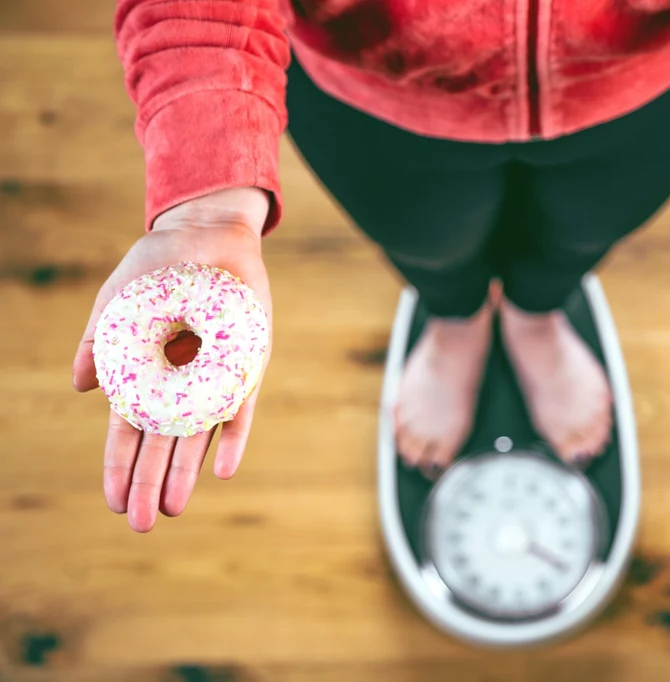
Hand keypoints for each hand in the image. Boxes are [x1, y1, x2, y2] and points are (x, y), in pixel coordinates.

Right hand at [73, 188, 272, 531]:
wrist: (206, 235)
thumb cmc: (156, 270)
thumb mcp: (117, 305)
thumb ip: (98, 345)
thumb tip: (79, 388)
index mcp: (147, 376)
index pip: (130, 432)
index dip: (121, 467)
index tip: (114, 502)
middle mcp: (182, 385)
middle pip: (163, 444)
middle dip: (151, 483)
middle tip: (143, 525)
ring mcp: (216, 378)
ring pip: (199, 436)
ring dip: (186, 471)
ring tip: (174, 508)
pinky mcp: (247, 365)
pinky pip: (241, 407)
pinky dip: (233, 436)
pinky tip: (223, 469)